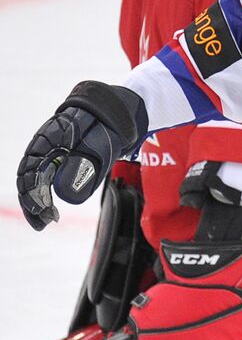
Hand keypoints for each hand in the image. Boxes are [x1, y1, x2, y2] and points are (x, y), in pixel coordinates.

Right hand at [16, 82, 146, 230]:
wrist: (114, 115)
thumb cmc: (106, 127)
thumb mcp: (99, 147)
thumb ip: (84, 167)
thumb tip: (66, 196)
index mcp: (49, 139)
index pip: (31, 169)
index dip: (33, 192)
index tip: (42, 210)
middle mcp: (44, 147)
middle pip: (28, 177)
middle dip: (32, 202)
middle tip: (42, 223)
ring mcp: (50, 154)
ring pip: (36, 181)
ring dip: (37, 203)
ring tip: (47, 221)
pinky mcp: (58, 162)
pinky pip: (46, 181)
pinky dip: (46, 197)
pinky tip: (51, 212)